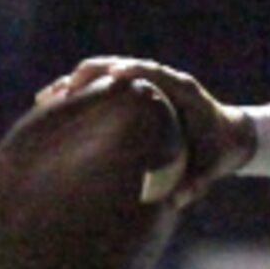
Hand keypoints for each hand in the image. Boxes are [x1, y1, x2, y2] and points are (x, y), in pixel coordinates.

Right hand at [37, 57, 255, 206]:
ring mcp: (140, 86)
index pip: (154, 72)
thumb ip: (198, 182)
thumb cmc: (217, 153)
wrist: (223, 139)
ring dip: (73, 84)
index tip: (113, 76)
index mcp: (182, 89)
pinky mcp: (127, 96)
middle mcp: (158, 81)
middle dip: (90, 75)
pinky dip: (75, 95)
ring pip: (101, 75)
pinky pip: (97, 90)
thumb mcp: (211, 169)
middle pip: (118, 67)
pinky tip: (47, 107)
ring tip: (45, 100)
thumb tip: (177, 201)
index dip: (133, 71)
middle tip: (66, 90)